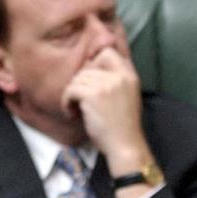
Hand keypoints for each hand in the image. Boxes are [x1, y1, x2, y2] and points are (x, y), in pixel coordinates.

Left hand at [61, 47, 150, 173]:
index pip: (108, 52)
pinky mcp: (93, 95)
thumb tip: (92, 67)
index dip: (93, 62)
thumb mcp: (126, 96)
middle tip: (81, 101)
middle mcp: (120, 76)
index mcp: (130, 75)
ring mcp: (106, 84)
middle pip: (88, 66)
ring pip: (77, 79)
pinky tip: (73, 114)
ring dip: (72, 95)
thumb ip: (115, 80)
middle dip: (80, 83)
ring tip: (77, 111)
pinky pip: (71, 90)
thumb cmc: (122, 127)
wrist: (124, 145)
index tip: (88, 81)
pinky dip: (67, 102)